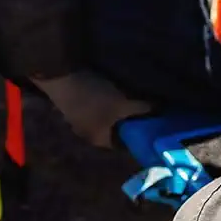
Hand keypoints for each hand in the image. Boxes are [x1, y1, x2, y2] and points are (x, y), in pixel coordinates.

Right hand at [34, 71, 152, 147]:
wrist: (59, 76)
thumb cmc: (94, 97)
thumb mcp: (123, 103)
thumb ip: (142, 109)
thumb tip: (161, 110)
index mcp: (99, 139)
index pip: (124, 143)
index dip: (139, 134)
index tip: (152, 122)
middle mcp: (86, 133)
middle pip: (113, 129)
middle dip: (128, 119)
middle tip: (145, 106)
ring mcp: (77, 118)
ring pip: (103, 116)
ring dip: (116, 108)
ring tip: (131, 94)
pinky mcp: (73, 102)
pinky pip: (94, 105)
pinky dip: (105, 99)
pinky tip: (113, 87)